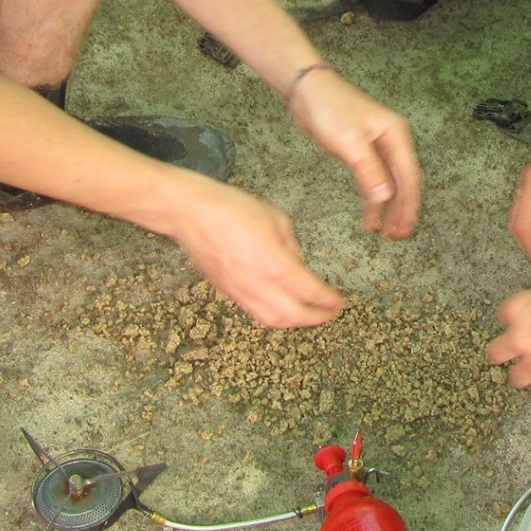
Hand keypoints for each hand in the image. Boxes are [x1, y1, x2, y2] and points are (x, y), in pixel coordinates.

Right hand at [167, 180, 345, 327]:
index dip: (329, 300)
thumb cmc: (231, 208)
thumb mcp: (275, 219)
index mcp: (274, 264)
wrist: (189, 213)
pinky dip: (274, 316)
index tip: (341, 300)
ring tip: (310, 315)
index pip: (310, 292)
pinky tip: (283, 308)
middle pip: (293, 316)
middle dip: (317, 318)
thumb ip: (292, 246)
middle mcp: (257, 284)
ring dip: (295, 322)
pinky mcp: (227, 292)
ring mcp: (239, 292)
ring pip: (272, 320)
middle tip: (331, 313)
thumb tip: (298, 265)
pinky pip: (255, 313)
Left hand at [286, 68, 421, 237]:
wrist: (307, 90)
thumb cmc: (329, 108)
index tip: (404, 228)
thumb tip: (386, 198)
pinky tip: (369, 217)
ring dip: (387, 208)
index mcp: (395, 136)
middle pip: (404, 182)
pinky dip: (372, 198)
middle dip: (402, 210)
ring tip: (384, 233)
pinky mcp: (362, 152)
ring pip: (389, 183)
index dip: (408, 205)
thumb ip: (369, 170)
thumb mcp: (349, 142)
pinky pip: (373, 180)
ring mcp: (378, 147)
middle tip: (397, 236)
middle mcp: (392, 141)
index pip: (409, 177)